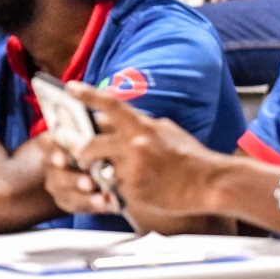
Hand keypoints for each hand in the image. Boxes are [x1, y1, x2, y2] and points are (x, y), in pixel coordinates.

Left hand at [54, 83, 221, 217]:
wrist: (210, 184)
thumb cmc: (189, 156)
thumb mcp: (165, 130)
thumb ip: (137, 124)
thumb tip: (107, 117)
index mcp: (143, 126)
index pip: (109, 105)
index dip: (87, 94)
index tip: (69, 88)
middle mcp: (134, 144)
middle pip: (90, 145)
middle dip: (82, 153)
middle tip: (81, 158)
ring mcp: (132, 168)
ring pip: (102, 170)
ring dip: (106, 174)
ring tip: (124, 175)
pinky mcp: (133, 191)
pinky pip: (115, 189)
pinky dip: (121, 189)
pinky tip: (142, 188)